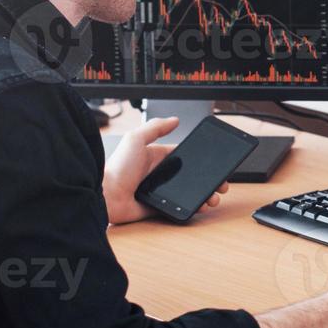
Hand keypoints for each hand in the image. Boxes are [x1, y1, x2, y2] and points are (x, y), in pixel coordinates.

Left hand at [102, 117, 228, 225]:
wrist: (106, 196)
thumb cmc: (117, 167)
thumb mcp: (135, 139)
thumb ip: (155, 127)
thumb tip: (174, 119)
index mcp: (155, 157)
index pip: (183, 156)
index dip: (201, 159)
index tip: (214, 162)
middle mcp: (159, 174)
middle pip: (190, 176)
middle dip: (208, 179)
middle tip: (221, 183)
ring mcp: (160, 191)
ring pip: (188, 193)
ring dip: (204, 194)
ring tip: (214, 197)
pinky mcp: (158, 207)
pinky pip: (180, 207)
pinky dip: (193, 207)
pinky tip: (201, 205)